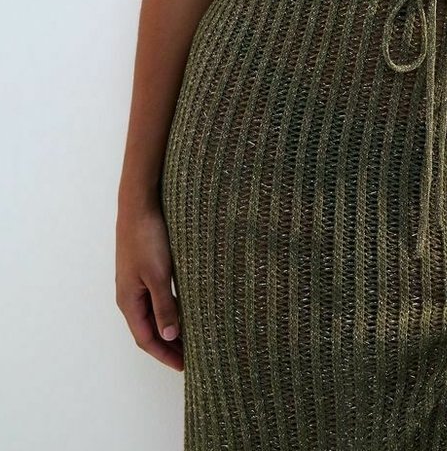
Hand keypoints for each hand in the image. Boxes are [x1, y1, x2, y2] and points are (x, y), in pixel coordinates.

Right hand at [115, 198, 183, 371]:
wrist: (139, 205)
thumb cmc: (147, 238)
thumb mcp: (159, 275)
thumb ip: (164, 305)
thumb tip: (168, 337)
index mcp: (129, 301)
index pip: (146, 339)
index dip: (164, 355)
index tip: (184, 366)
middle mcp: (129, 295)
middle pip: (148, 329)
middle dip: (168, 345)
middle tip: (191, 357)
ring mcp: (135, 282)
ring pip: (153, 313)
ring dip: (169, 327)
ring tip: (191, 337)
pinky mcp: (144, 269)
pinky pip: (156, 298)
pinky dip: (169, 309)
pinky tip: (185, 308)